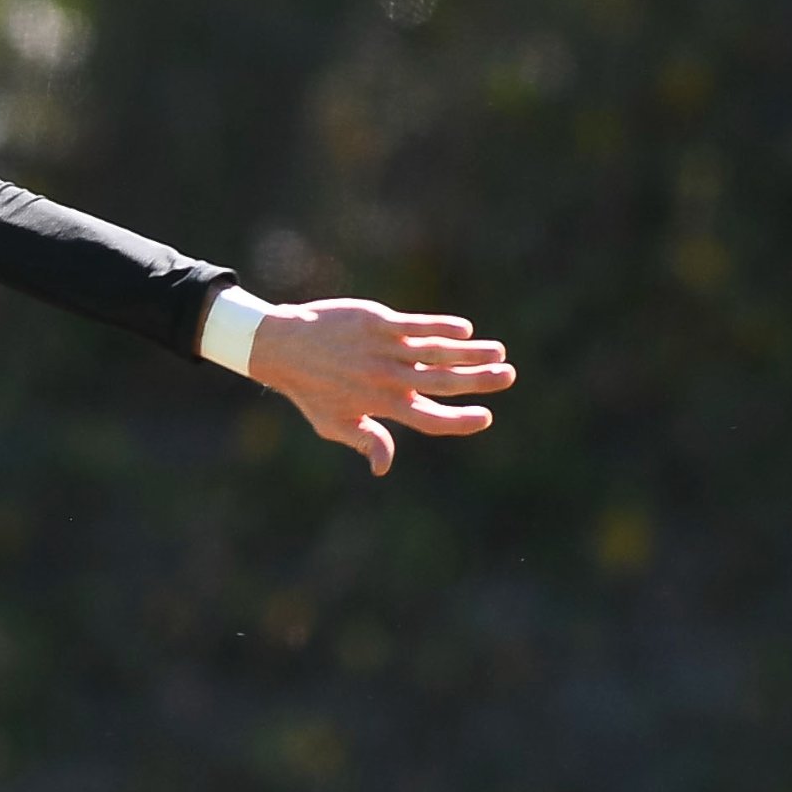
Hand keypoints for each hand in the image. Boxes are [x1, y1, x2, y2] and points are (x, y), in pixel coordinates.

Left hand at [242, 298, 515, 475]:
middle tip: (508, 376)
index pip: (430, 419)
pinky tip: (464, 330)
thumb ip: (367, 440)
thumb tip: (384, 468)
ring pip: (437, 352)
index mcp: (382, 406)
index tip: (484, 417)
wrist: (283, 347)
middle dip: (480, 382)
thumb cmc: (310, 389)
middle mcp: (388, 379)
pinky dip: (443, 327)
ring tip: (498, 352)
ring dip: (472, 353)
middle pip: (443, 383)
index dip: (459, 421)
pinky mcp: (378, 322)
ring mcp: (385, 349)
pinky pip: (418, 325)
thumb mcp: (333, 423)